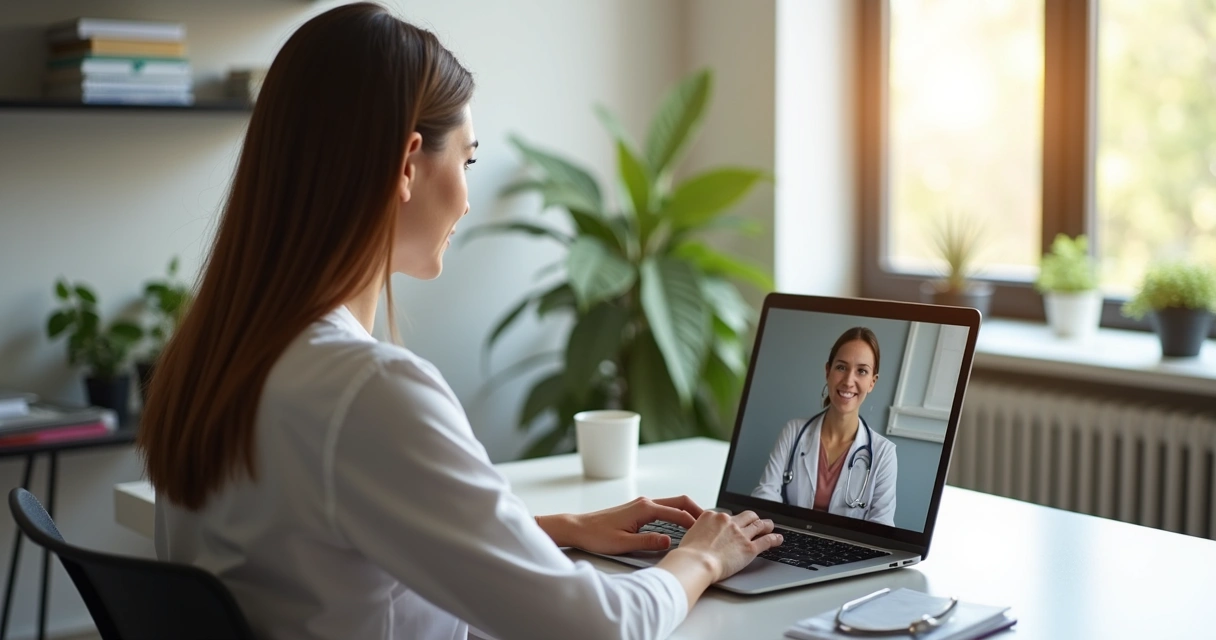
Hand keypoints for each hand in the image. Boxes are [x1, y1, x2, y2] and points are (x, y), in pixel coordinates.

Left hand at [538, 495, 703, 554]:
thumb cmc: (596, 536)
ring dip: (687, 512)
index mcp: (644, 508)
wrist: (578, 528)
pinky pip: (664, 508)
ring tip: (700, 526)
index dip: (694, 523)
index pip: (677, 514)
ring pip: (672, 504)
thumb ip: (648, 542)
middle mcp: (645, 502)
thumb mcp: (623, 543)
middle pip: (679, 501)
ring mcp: (641, 504)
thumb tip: (669, 542)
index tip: (706, 533)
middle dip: (696, 510)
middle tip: (711, 524)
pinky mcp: (638, 509)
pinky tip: (680, 525)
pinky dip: (676, 514)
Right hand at [670, 510, 782, 581]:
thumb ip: (698, 533)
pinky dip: (774, 539)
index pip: (725, 516)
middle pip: (745, 515)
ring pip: (758, 525)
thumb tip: (699, 538)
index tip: (731, 524)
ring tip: (770, 526)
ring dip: (766, 525)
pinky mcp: (749, 547)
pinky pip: (766, 540)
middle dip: (752, 518)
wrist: (696, 562)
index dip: (730, 521)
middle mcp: (728, 521)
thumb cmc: (689, 554)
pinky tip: (778, 539)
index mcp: (711, 516)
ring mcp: (740, 534)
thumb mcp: (689, 536)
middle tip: (755, 521)